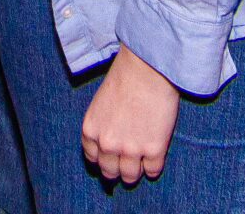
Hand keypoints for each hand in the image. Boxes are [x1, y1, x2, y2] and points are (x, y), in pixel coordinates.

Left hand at [81, 45, 178, 184]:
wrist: (147, 68)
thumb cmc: (124, 77)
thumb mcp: (101, 102)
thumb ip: (102, 125)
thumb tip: (109, 142)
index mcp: (91, 130)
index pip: (92, 158)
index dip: (102, 159)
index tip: (109, 159)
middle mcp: (107, 144)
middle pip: (109, 172)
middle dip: (116, 170)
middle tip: (124, 167)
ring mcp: (130, 149)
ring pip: (130, 177)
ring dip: (134, 173)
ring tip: (139, 167)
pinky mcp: (153, 150)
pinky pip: (152, 172)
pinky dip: (153, 168)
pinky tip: (153, 160)